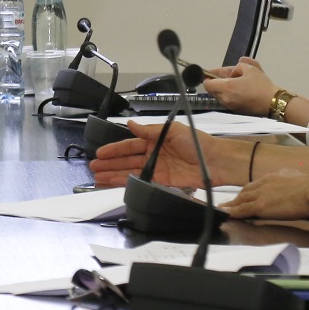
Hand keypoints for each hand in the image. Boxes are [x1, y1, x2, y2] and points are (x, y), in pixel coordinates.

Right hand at [89, 120, 205, 188]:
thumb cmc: (197, 141)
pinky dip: (128, 184)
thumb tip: (131, 125)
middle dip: (109, 163)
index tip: (100, 152)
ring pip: (130, 172)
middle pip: (126, 160)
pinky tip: (116, 185)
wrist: (215, 161)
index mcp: (154, 139)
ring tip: (98, 178)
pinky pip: (141, 182)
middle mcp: (153, 154)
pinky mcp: (162, 182)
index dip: (114, 149)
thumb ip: (149, 130)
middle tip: (94, 167)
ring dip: (114, 174)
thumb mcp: (171, 130)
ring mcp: (156, 168)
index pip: (129, 145)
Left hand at [201, 57, 277, 116]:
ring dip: (222, 89)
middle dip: (216, 83)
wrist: (273, 102)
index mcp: (227, 87)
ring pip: (219, 96)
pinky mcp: (235, 111)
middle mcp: (225, 98)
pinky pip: (226, 101)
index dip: (207, 78)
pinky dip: (228, 96)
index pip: (207, 84)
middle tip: (226, 77)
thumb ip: (238, 66)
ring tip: (234, 84)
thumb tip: (233, 72)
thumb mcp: (250, 69)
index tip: (211, 74)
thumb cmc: (262, 85)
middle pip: (212, 90)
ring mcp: (230, 106)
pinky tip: (239, 91)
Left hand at [222, 170, 308, 219]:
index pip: (257, 184)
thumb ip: (290, 177)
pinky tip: (227, 215)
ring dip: (231, 205)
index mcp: (274, 176)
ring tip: (223, 209)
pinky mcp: (261, 206)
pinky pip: (243, 210)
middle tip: (229, 203)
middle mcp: (265, 183)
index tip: (244, 195)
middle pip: (246, 191)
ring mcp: (261, 194)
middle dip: (237, 198)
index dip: (249, 191)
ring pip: (241, 200)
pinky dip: (233, 212)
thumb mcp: (298, 177)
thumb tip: (291, 176)